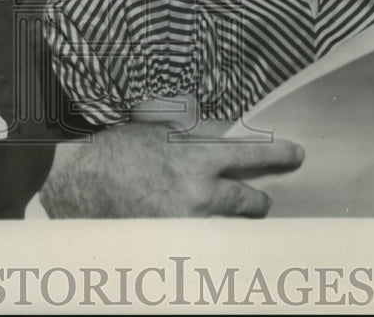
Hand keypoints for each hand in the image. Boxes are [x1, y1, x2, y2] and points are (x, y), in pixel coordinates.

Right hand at [39, 120, 302, 217]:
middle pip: (248, 201)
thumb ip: (192, 135)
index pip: (250, 154)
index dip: (277, 155)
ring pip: (228, 227)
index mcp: (195, 156)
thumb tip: (219, 133)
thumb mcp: (157, 130)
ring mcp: (186, 222)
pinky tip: (204, 242)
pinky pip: (201, 244)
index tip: (297, 155)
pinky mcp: (171, 242)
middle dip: (258, 201)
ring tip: (229, 221)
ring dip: (233, 223)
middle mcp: (197, 192)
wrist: (77, 181)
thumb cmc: (114, 150)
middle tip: (263, 201)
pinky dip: (205, 241)